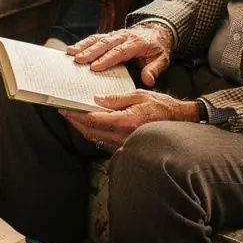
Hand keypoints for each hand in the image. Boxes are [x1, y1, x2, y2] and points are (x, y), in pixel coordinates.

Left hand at [61, 88, 197, 149]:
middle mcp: (122, 136)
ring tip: (72, 116)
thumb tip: (96, 99)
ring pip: (95, 138)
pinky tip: (88, 124)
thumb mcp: (138, 95)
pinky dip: (92, 132)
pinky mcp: (124, 146)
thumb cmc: (161, 107)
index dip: (76, 114)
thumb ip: (116, 99)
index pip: (93, 119)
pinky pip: (103, 141)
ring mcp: (123, 143)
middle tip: (63, 110)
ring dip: (81, 127)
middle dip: (74, 120)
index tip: (65, 107)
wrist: (179, 121)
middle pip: (90, 131)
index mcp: (125, 121)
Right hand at [68, 23, 173, 85]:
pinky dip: (83, 43)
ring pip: (97, 39)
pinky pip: (95, 38)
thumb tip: (148, 80)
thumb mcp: (162, 59)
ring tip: (70, 53)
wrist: (156, 31)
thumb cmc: (157, 48)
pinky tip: (72, 49)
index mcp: (136, 43)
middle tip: (78, 60)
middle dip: (90, 52)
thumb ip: (154, 69)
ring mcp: (115, 34)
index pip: (120, 51)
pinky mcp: (109, 35)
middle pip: (105, 44)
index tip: (95, 67)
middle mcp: (123, 36)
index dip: (107, 59)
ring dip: (83, 46)